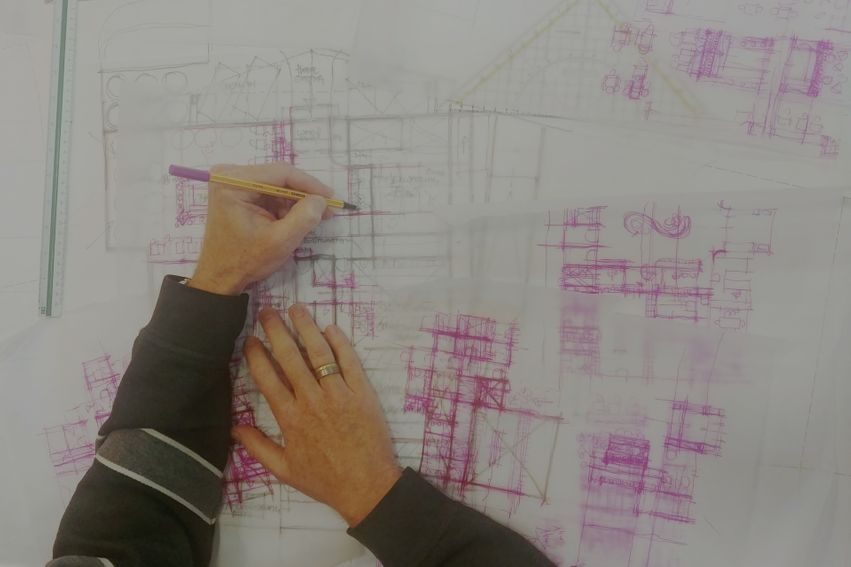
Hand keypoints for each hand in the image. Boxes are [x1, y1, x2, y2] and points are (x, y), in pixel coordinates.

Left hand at [188, 162, 333, 294]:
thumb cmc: (245, 260)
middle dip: (304, 194)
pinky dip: (285, 206)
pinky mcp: (239, 193)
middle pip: (279, 177)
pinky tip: (296, 219)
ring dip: (296, 201)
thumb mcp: (280, 241)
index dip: (309, 184)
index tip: (330, 198)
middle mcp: (230, 176)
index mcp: (234, 183)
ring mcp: (234, 183)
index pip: (280, 173)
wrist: (221, 275)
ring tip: (314, 217)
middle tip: (327, 208)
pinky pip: (270, 193)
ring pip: (277, 185)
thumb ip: (304, 218)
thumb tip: (321, 199)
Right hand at [232, 305, 402, 526]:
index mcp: (290, 418)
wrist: (367, 487)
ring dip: (306, 328)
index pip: (267, 378)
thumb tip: (235, 428)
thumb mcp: (284, 469)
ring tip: (296, 308)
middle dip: (276, 331)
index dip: (256, 355)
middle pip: (290, 357)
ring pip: (319, 353)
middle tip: (267, 311)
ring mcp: (338, 395)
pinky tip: (330, 328)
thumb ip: (257, 447)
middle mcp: (311, 401)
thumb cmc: (325, 480)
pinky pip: (349, 361)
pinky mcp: (362, 392)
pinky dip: (339, 342)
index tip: (250, 339)